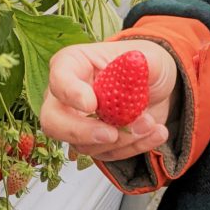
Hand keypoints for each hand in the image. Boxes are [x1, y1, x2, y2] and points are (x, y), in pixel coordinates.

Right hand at [40, 39, 177, 161]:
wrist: (156, 86)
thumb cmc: (143, 65)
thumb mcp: (149, 56)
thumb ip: (140, 64)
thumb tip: (134, 63)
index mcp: (72, 65)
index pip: (58, 80)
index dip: (71, 94)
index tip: (92, 103)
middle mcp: (66, 97)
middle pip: (53, 122)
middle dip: (81, 132)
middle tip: (110, 134)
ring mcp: (77, 123)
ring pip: (84, 144)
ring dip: (121, 140)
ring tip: (150, 123)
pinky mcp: (94, 142)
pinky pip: (107, 153)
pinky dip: (133, 147)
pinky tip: (155, 133)